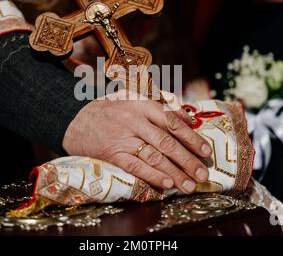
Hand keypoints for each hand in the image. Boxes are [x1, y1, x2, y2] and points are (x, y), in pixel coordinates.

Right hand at [62, 90, 212, 193]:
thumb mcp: (134, 97)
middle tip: (203, 174)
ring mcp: (122, 138)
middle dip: (187, 160)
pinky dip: (152, 176)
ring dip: (174, 172)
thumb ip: (161, 102)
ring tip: (189, 185)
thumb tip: (187, 115)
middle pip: (166, 143)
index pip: (172, 122)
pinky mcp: (112, 153)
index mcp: (142, 104)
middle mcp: (133, 120)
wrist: (76, 120)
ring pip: (153, 157)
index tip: (206, 151)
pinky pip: (136, 167)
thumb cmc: (112, 109)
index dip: (191, 137)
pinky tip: (167, 183)